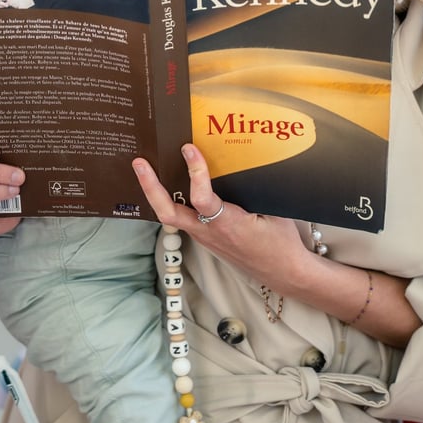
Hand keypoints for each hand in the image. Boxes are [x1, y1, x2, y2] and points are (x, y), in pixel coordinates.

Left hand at [132, 143, 306, 286]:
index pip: (202, 199)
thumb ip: (254, 188)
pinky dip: (172, 200)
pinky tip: (171, 185)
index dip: (195, 173)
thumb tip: (240, 160)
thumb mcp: (274, 210)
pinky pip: (183, 218)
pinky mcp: (206, 238)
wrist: (283, 273)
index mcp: (229, 225)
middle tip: (140, 163)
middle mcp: (210, 233)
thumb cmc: (281, 243)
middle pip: (168, 213)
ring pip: (171, 216)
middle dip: (151, 187)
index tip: (189, 149)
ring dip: (156, 193)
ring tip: (147, 168)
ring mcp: (205, 237)